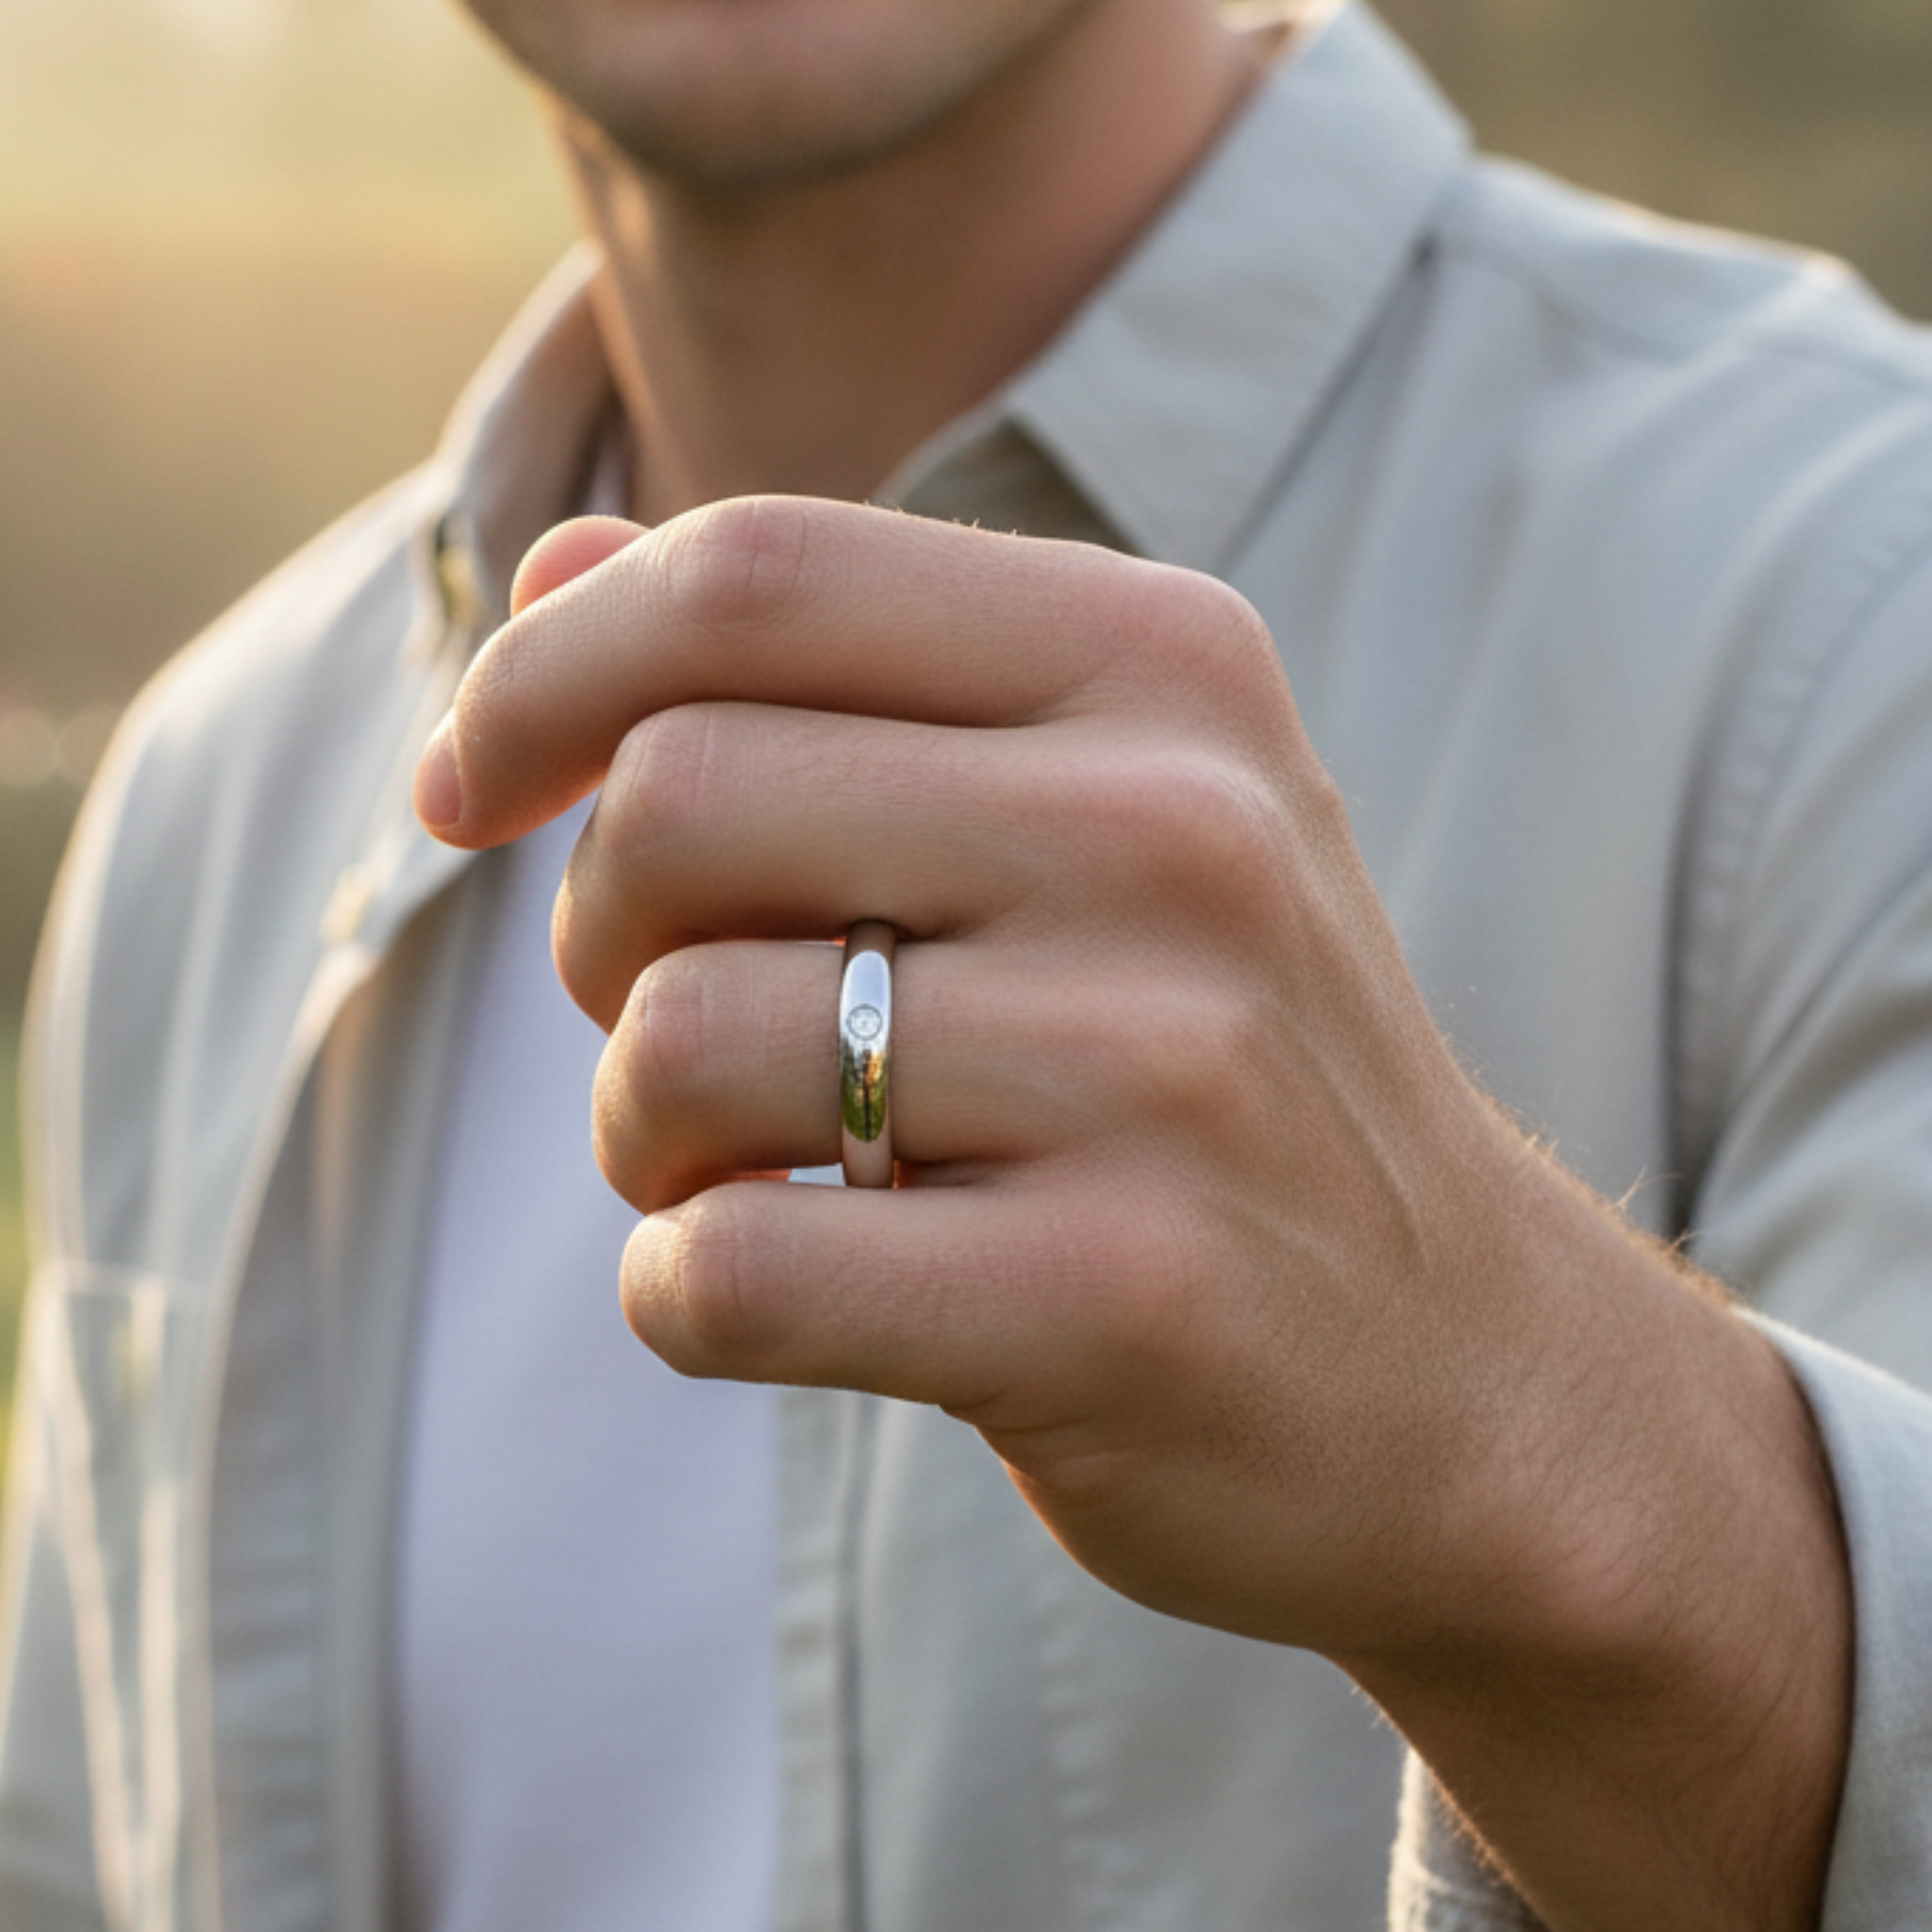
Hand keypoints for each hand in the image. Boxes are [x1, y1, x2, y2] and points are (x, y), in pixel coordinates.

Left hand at [417, 497, 1846, 1927]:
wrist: (1466, 1374)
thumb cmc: (1214, 1072)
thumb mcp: (1080, 815)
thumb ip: (816, 679)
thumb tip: (542, 571)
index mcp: (1164, 665)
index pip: (753, 575)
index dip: (543, 670)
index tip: (468, 790)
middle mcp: (1181, 833)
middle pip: (677, 801)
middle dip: (596, 934)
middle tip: (689, 1028)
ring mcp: (1170, 1068)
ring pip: (679, 1043)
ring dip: (640, 1131)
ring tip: (753, 1168)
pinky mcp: (1125, 1298)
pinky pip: (729, 1270)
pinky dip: (683, 1291)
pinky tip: (781, 1286)